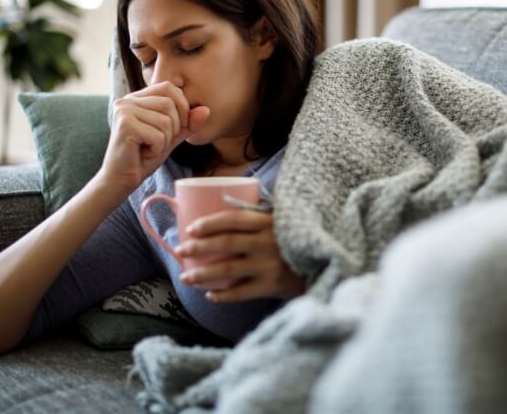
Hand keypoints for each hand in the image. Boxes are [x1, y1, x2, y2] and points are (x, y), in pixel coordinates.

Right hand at [98, 81, 209, 193]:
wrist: (121, 179)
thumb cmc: (144, 157)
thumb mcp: (171, 137)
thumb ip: (187, 124)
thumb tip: (206, 110)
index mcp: (137, 98)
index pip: (169, 88)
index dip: (181, 106)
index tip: (176, 127)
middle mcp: (128, 100)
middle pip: (170, 104)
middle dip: (173, 129)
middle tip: (156, 142)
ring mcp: (124, 111)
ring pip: (165, 121)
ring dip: (164, 141)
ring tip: (148, 148)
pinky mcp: (125, 125)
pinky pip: (158, 135)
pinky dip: (156, 149)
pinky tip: (143, 153)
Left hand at [175, 210, 305, 302]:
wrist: (325, 264)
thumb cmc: (297, 240)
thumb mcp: (282, 222)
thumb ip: (258, 218)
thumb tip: (223, 211)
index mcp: (268, 222)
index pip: (233, 219)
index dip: (210, 223)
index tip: (190, 228)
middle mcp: (267, 242)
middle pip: (225, 243)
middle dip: (199, 247)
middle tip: (181, 250)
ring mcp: (270, 265)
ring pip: (229, 270)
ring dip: (203, 274)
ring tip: (186, 277)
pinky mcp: (273, 286)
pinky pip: (242, 293)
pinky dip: (224, 295)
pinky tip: (210, 296)